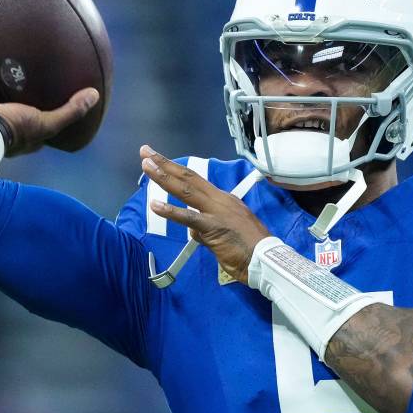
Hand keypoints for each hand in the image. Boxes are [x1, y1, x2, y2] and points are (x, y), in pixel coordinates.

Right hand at [0, 47, 98, 155]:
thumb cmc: (17, 130)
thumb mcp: (49, 123)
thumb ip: (72, 111)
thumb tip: (95, 94)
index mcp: (19, 128)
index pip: (34, 117)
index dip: (42, 106)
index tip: (51, 91)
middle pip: (7, 95)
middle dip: (13, 82)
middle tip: (23, 64)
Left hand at [140, 145, 271, 283]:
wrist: (267, 260)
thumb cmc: (250, 249)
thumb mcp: (227, 232)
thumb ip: (208, 228)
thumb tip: (194, 230)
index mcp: (224, 200)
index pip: (196, 180)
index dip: (177, 169)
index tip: (160, 159)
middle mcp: (220, 200)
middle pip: (189, 178)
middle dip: (166, 164)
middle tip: (146, 152)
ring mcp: (216, 212)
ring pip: (186, 191)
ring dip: (164, 178)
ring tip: (147, 166)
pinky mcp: (213, 228)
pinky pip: (190, 218)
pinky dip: (171, 211)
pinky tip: (155, 205)